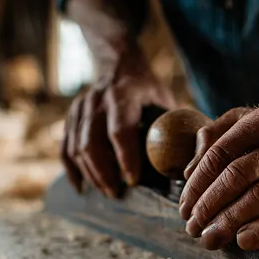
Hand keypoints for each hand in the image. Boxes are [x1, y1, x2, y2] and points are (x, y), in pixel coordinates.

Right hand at [60, 49, 174, 196]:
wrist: (118, 65)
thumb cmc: (146, 90)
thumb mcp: (164, 98)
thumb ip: (174, 124)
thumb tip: (193, 157)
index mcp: (122, 94)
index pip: (120, 130)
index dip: (125, 158)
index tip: (133, 181)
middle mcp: (96, 100)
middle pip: (92, 143)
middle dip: (104, 173)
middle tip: (118, 194)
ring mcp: (79, 109)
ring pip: (76, 148)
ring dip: (91, 175)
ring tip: (108, 192)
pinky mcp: (70, 118)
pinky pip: (65, 148)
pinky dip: (72, 171)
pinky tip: (81, 188)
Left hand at [178, 105, 258, 250]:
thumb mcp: (246, 124)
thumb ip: (214, 140)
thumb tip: (188, 173)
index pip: (221, 152)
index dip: (198, 184)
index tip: (185, 207)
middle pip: (240, 174)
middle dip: (210, 205)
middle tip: (193, 227)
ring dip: (231, 220)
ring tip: (210, 237)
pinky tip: (244, 240)